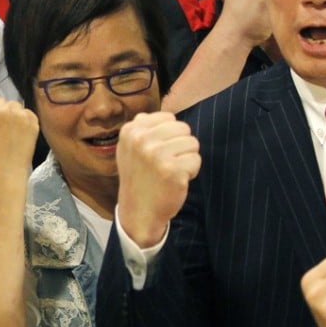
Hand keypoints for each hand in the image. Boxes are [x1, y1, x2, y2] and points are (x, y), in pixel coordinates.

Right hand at [115, 112, 199, 247]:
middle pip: (183, 129)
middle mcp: (142, 140)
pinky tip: (176, 181)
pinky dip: (191, 172)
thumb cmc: (138, 177)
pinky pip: (196, 160)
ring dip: (186, 159)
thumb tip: (156, 116)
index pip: (169, 118)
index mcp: (131, 130)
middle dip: (180, 146)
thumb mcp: (129, 149)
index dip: (169, 136)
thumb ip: (142, 129)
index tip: (156, 152)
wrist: (138, 210)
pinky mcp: (172, 170)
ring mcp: (156, 154)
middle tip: (165, 163)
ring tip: (170, 171)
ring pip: (192, 143)